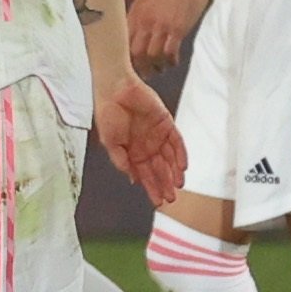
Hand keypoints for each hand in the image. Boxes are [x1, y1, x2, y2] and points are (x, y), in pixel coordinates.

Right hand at [93, 75, 187, 206]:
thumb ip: (121, 160)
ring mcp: (158, 135)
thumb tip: (132, 179)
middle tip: (170, 199)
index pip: (145, 174)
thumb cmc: (108, 113)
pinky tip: (182, 167)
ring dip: (174, 172)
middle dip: (164, 184)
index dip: (151, 188)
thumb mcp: (109, 142)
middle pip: (159, 169)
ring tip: (178, 186)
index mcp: (133, 151)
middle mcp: (147, 145)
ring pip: (170, 158)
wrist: (115, 89)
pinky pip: (177, 142)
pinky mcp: (166, 123)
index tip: (157, 202)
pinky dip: (180, 154)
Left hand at [128, 0, 219, 73]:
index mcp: (134, 13)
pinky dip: (171, 61)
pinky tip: (173, 61)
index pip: (122, 42)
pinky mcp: (178, 28)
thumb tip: (134, 34)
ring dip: (157, 66)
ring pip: (152, 57)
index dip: (124, 58)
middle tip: (146, 73)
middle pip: (135, 54)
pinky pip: (170, 52)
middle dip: (140, 68)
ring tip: (161, 67)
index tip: (129, 66)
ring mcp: (161, 25)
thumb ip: (140, 16)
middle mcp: (144, 20)